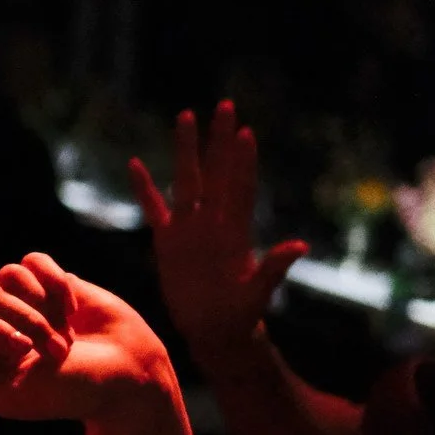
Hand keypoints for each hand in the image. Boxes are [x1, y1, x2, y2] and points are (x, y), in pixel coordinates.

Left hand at [0, 253, 177, 423]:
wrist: (128, 376)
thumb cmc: (67, 393)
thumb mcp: (7, 396)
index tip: (18, 354)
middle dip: (20, 318)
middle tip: (50, 349)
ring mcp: (22, 301)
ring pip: (7, 274)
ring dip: (39, 305)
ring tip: (64, 337)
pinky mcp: (51, 281)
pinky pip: (33, 260)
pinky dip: (54, 282)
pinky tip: (73, 309)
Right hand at [127, 101, 305, 367]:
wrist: (216, 330)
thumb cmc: (241, 315)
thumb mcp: (258, 294)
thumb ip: (274, 268)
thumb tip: (298, 245)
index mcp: (234, 232)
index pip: (239, 188)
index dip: (242, 161)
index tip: (245, 132)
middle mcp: (212, 222)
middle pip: (215, 171)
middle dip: (218, 139)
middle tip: (224, 104)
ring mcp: (189, 228)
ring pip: (186, 180)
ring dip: (186, 150)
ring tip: (185, 116)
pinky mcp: (168, 240)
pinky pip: (154, 207)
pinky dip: (144, 187)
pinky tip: (136, 164)